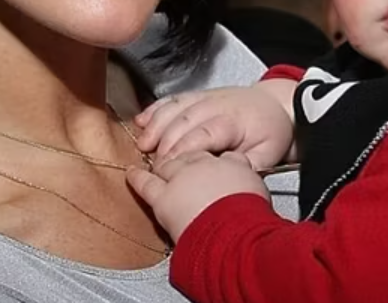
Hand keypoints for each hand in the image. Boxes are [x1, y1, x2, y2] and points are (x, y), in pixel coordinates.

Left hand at [126, 151, 269, 240]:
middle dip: (182, 158)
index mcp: (229, 162)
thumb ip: (244, 177)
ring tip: (155, 165)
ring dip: (161, 165)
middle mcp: (203, 164)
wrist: (236, 234)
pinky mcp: (164, 197)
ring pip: (166, 166)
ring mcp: (181, 178)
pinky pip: (146, 183)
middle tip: (179, 166)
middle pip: (187, 156)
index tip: (206, 164)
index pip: (213, 153)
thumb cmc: (250, 216)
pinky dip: (137, 178)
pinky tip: (131, 173)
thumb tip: (242, 173)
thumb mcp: (256, 188)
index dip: (207, 158)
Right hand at [135, 83, 294, 169]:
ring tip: (142, 145)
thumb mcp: (268, 153)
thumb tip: (227, 181)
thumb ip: (247, 167)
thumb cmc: (271, 131)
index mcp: (233, 121)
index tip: (170, 167)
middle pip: (184, 121)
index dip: (184, 150)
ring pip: (174, 108)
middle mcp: (216, 105)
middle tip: (154, 166)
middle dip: (165, 143)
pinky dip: (155, 109)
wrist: (276, 105)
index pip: (204, 134)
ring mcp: (205, 98)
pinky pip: (173, 99)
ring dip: (155, 125)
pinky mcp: (197, 95)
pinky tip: (141, 121)